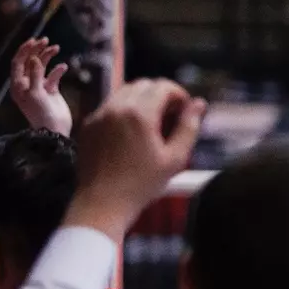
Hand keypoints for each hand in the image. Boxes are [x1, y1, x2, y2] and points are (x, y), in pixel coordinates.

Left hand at [10, 38, 72, 134]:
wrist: (54, 130)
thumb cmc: (41, 113)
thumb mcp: (36, 93)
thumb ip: (35, 75)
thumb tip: (35, 58)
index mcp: (18, 84)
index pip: (18, 62)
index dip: (25, 50)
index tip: (34, 41)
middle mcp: (27, 83)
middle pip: (30, 61)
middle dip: (37, 50)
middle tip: (45, 40)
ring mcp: (39, 86)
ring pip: (42, 66)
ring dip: (48, 56)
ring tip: (56, 48)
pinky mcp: (51, 90)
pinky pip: (53, 75)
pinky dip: (58, 70)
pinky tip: (64, 67)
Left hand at [67, 79, 205, 241]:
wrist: (102, 203)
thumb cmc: (141, 185)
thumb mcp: (174, 159)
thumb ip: (188, 127)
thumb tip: (199, 104)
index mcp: (139, 114)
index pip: (163, 86)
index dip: (179, 94)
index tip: (186, 110)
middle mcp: (116, 107)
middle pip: (143, 84)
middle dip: (161, 94)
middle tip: (171, 116)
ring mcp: (99, 115)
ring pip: (124, 92)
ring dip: (142, 100)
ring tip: (152, 123)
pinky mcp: (89, 124)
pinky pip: (110, 106)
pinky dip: (125, 110)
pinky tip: (132, 133)